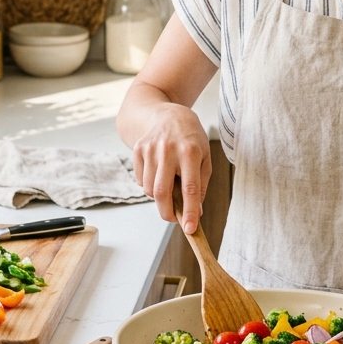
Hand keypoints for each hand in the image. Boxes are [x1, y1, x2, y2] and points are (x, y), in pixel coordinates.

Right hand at [131, 103, 210, 233]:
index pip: (190, 188)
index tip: (190, 229)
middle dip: (167, 213)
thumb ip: (201, 184)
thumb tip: (195, 211)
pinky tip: (158, 174)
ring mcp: (150, 149)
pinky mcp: (138, 150)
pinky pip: (140, 180)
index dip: (189, 211)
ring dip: (159, 198)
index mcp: (191, 151)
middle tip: (174, 218)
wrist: (166, 114)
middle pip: (162, 193)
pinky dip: (149, 186)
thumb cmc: (190, 138)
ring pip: (149, 189)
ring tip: (169, 185)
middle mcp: (168, 149)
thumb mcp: (205, 157)